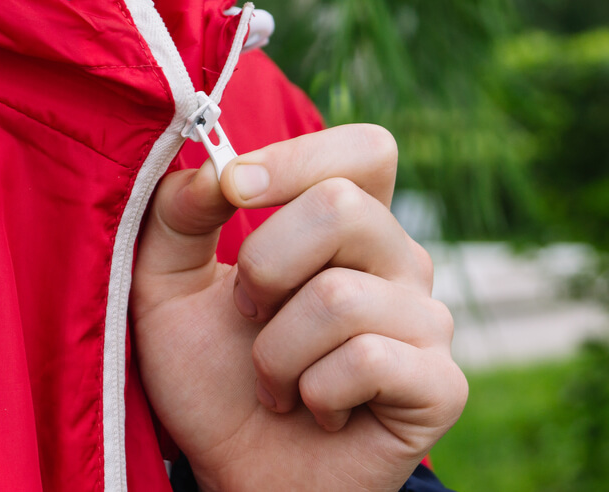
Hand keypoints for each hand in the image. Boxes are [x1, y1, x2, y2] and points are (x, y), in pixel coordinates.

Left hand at [132, 124, 466, 490]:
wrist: (240, 475)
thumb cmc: (214, 379)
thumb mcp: (168, 290)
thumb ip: (177, 218)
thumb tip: (210, 170)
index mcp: (351, 225)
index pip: (364, 150)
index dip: (300, 156)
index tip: (234, 189)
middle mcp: (400, 262)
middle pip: (343, 205)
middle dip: (265, 264)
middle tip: (247, 313)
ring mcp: (427, 322)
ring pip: (341, 297)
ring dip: (275, 354)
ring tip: (276, 384)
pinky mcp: (441, 385)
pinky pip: (368, 361)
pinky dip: (314, 394)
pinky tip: (317, 413)